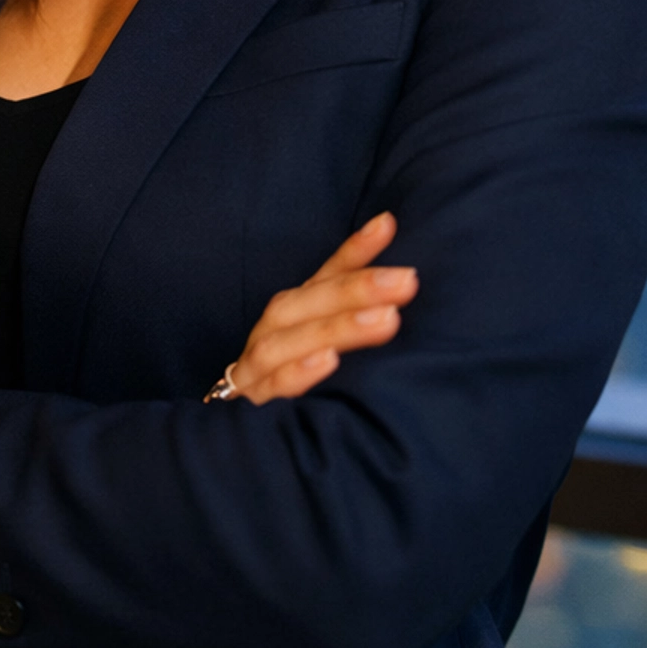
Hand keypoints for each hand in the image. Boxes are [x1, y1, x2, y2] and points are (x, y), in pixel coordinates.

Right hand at [224, 213, 415, 404]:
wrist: (239, 423)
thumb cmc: (290, 372)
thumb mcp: (323, 341)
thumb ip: (355, 315)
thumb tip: (407, 282)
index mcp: (297, 309)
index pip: (328, 274)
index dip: (356, 250)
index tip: (387, 224)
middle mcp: (276, 327)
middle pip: (312, 301)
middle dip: (359, 289)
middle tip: (407, 281)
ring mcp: (259, 363)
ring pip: (292, 339)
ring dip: (337, 327)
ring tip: (384, 319)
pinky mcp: (252, 401)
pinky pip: (272, 385)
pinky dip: (298, 372)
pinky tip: (329, 362)